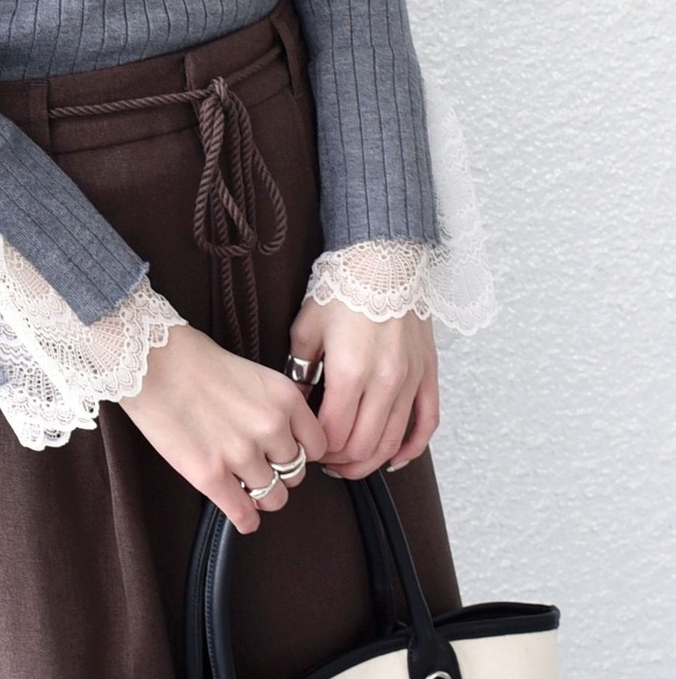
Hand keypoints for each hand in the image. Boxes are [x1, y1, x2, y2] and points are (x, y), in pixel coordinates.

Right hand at [117, 324, 328, 533]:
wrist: (151, 360)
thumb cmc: (195, 360)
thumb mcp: (253, 373)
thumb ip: (276, 406)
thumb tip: (286, 439)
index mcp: (284, 397)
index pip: (317, 445)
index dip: (300, 451)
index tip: (285, 452)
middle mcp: (270, 427)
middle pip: (296, 474)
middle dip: (278, 472)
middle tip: (258, 466)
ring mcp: (241, 453)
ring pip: (274, 498)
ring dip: (260, 495)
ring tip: (244, 485)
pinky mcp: (210, 475)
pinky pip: (244, 516)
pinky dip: (244, 519)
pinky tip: (239, 511)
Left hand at [287, 295, 439, 478]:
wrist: (383, 260)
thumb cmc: (344, 288)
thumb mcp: (307, 328)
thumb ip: (299, 371)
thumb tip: (295, 404)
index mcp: (350, 372)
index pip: (334, 433)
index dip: (316, 448)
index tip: (305, 446)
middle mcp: (385, 382)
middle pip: (364, 445)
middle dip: (340, 461)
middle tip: (325, 461)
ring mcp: (411, 380)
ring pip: (393, 442)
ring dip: (370, 461)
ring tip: (350, 463)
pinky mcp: (427, 374)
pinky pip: (426, 423)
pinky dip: (411, 448)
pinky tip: (394, 458)